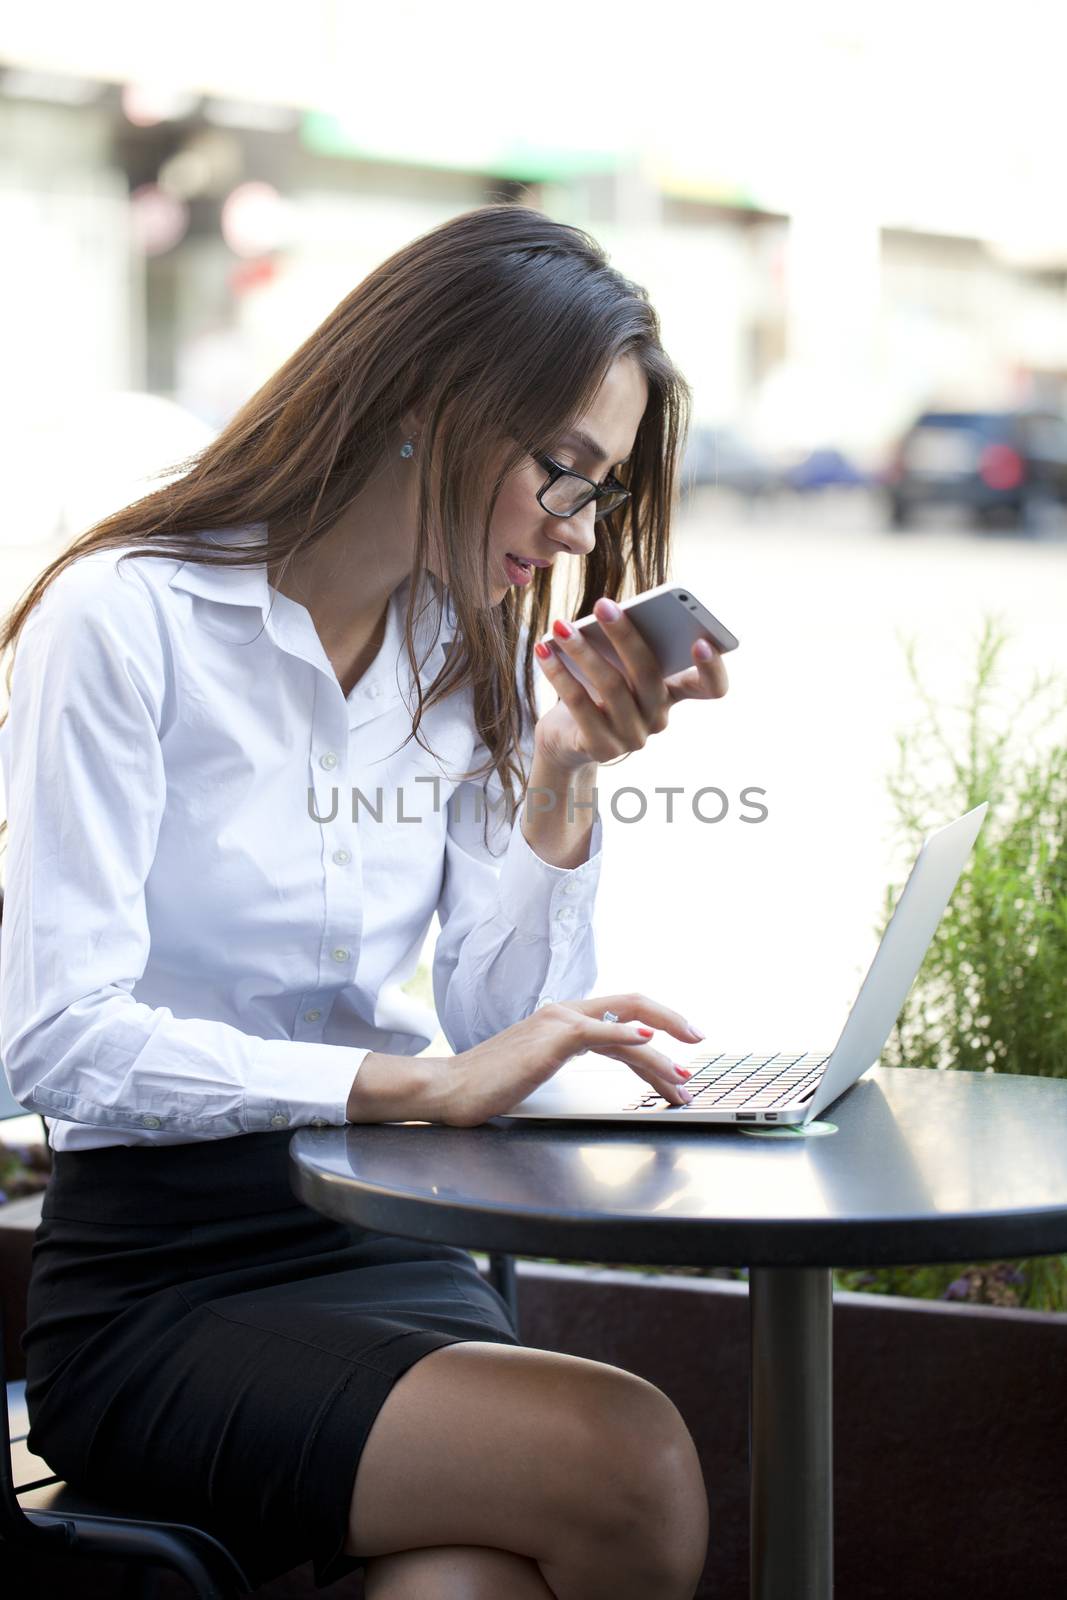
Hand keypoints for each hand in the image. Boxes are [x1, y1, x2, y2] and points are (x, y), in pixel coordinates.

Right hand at [441, 993, 703, 1126]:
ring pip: (627, 1027)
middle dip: (674, 1023)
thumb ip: (568, 1062)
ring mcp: (559, 1022)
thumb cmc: (489, 1085)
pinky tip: (648, 1042)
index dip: (659, 1029)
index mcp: (564, 1019)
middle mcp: (566, 1013)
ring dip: (660, 1056)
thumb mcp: (539, 1069)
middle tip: (698, 1045)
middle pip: (634, 1006)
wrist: (450, 1088)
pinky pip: (598, 1032)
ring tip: (682, 1078)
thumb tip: (600, 1078)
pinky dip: (626, 1036)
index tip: (682, 1051)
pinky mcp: (551, 1038)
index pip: (623, 1017)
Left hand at [532, 598, 728, 771]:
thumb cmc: (596, 690)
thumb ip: (622, 646)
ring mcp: (632, 737)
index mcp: (672, 693)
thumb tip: (609, 613)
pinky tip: (544, 651)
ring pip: (611, 687)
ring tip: (560, 626)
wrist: (565, 739)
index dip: (712, 669)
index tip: (701, 642)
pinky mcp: (601, 748)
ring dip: (582, 650)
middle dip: (625, 635)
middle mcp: (658, 717)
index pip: (710, 688)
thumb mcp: (615, 666)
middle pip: (649, 674)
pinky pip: (580, 704)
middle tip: (603, 604)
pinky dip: (560, 673)